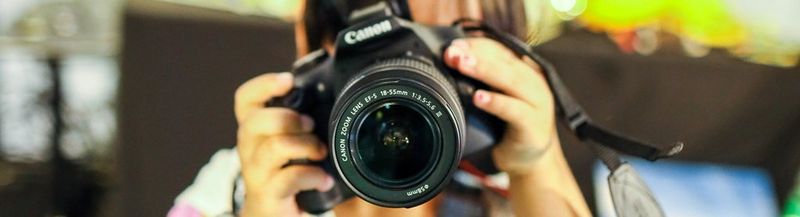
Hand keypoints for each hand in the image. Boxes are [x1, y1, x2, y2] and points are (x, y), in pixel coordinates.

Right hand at [234, 72, 333, 216]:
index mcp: (253, 129)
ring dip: (305, 146)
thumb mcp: (289, 141)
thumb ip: (300, 120)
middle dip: (289, 119)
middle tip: (311, 125)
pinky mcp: (268, 194)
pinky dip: (313, 176)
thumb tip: (334, 93)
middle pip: (257, 121)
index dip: (263, 85)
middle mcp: (249, 148)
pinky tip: (324, 179)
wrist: (272, 212)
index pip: (245, 99)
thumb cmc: (285, 169)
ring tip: (321, 152)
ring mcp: (255, 172)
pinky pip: (289, 178)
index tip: (288, 81)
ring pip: (274, 148)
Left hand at [444, 38, 556, 176]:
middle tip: (453, 53)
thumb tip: (450, 64)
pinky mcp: (534, 125)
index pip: (499, 50)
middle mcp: (533, 82)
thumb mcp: (496, 97)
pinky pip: (514, 111)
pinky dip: (496, 102)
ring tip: (463, 66)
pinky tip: (479, 98)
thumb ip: (481, 81)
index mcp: (523, 71)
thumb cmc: (509, 125)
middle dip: (476, 55)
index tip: (453, 46)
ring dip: (485, 71)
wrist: (530, 160)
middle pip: (504, 61)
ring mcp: (537, 103)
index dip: (476, 46)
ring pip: (511, 81)